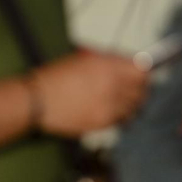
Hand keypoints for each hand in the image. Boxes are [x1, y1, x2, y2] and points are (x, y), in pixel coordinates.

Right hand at [32, 51, 148, 135]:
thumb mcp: (85, 58)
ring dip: (131, 104)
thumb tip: (128, 65)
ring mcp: (108, 106)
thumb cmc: (57, 76)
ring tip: (123, 102)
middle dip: (140, 89)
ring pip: (134, 107)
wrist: (38, 99)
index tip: (142, 74)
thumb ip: (109, 62)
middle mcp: (112, 85)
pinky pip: (120, 120)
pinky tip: (111, 112)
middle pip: (142, 90)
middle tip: (136, 89)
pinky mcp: (101, 123)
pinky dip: (119, 117)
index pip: (142, 70)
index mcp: (109, 66)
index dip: (143, 72)